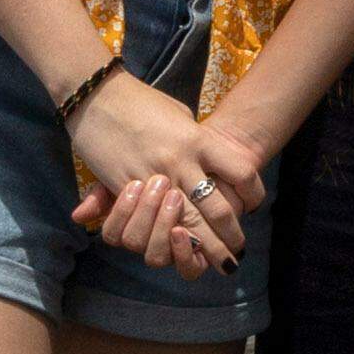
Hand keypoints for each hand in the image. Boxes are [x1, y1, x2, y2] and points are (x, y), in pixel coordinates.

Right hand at [65, 76, 242, 274]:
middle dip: (229, 237)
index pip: (242, 172)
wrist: (99, 94)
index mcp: (199, 139)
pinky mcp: (126, 186)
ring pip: (186, 222)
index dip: (254, 193)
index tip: (254, 206)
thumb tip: (211, 164)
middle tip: (237, 253)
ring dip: (204, 246)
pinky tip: (177, 242)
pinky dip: (165, 233)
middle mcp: (181, 161)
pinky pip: (149, 219)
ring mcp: (153, 175)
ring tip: (215, 259)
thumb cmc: (144, 102)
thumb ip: (197, 142)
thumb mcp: (179, 116)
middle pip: (216, 210)